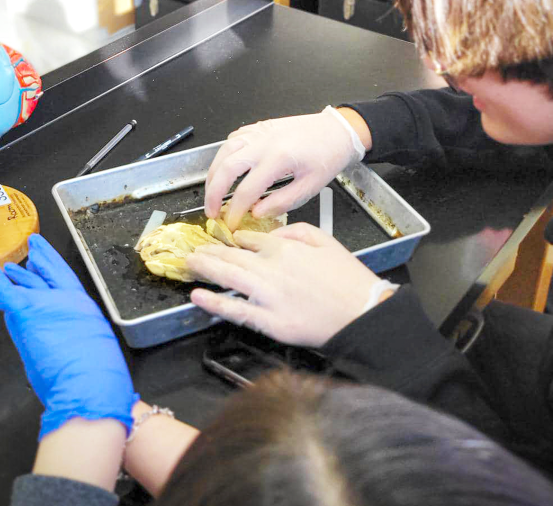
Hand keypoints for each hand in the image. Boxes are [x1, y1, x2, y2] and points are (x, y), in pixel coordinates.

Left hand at [0, 234, 137, 438]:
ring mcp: (48, 304)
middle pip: (49, 276)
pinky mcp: (28, 311)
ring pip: (25, 286)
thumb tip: (56, 347)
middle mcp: (67, 301)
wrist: (90, 383)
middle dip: (39, 262)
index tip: (46, 259)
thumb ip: (73, 343)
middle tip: (32, 249)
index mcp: (84, 310)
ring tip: (5, 266)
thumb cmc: (96, 378)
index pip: (66, 283)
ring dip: (13, 276)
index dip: (55, 268)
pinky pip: (6, 289)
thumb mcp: (91, 352)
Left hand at [186, 223, 383, 346]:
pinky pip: (235, 309)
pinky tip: (198, 297)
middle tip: (192, 252)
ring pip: (227, 278)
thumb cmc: (348, 279)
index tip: (223, 241)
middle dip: (208, 253)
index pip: (249, 240)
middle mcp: (271, 269)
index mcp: (284, 248)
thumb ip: (295, 231)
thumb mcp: (325, 240)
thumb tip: (271, 234)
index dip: (232, 241)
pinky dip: (214, 302)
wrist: (362, 311)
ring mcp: (267, 296)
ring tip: (189, 266)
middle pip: (230, 257)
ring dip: (204, 270)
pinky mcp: (269, 321)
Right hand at [205, 108, 366, 230]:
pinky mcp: (259, 127)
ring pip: (224, 151)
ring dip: (213, 173)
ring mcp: (259, 132)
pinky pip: (233, 139)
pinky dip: (224, 155)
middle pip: (225, 168)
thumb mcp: (310, 187)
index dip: (234, 211)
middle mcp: (264, 142)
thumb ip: (281, 202)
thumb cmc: (328, 156)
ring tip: (212, 192)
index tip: (231, 224)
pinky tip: (224, 168)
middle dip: (213, 193)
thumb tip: (256, 213)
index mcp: (278, 158)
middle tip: (211, 211)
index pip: (246, 191)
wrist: (337, 131)